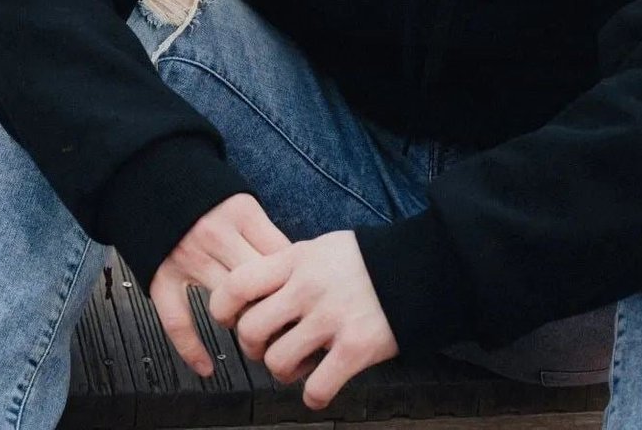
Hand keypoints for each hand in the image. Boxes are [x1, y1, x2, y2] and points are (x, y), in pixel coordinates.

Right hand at [149, 193, 289, 376]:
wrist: (151, 175)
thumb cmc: (205, 194)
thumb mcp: (242, 200)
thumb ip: (265, 233)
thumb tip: (298, 272)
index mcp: (241, 213)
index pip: (280, 258)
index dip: (297, 283)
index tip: (306, 299)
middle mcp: (215, 236)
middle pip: (258, 284)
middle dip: (276, 307)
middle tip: (288, 324)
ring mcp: (186, 258)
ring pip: (226, 304)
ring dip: (245, 324)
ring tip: (258, 335)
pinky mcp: (161, 275)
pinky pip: (177, 320)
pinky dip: (191, 348)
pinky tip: (207, 368)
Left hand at [209, 230, 397, 408]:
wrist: (419, 267)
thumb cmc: (367, 259)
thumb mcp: (321, 247)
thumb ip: (290, 266)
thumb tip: (258, 289)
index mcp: (296, 260)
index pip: (238, 284)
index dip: (222, 308)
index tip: (229, 318)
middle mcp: (308, 289)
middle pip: (250, 330)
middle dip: (253, 346)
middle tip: (268, 345)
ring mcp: (331, 320)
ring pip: (276, 362)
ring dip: (283, 371)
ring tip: (299, 363)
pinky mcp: (355, 349)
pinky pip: (315, 388)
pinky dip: (314, 394)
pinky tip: (322, 382)